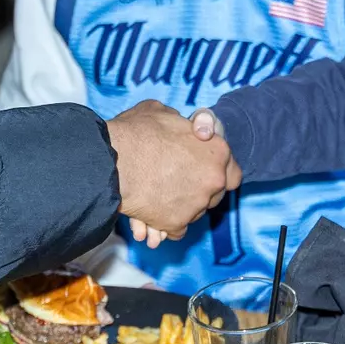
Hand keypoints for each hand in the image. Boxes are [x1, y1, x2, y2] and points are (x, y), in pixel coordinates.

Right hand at [106, 101, 241, 247]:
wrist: (110, 161)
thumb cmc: (135, 133)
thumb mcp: (164, 113)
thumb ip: (183, 125)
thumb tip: (186, 128)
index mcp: (217, 151)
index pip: (233, 173)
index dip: (218, 172)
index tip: (204, 172)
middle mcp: (213, 180)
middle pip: (215, 195)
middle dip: (199, 190)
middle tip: (177, 183)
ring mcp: (197, 205)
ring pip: (195, 212)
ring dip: (181, 207)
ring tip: (158, 197)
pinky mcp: (177, 224)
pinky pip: (177, 230)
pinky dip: (166, 225)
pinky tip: (153, 216)